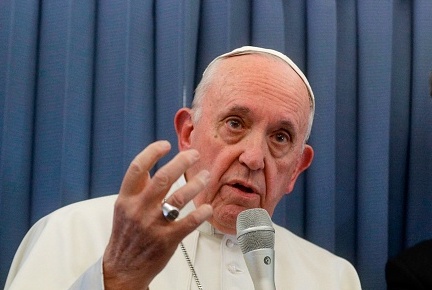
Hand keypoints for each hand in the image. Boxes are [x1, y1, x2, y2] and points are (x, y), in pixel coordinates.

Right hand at [102, 140, 211, 289]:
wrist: (123, 267)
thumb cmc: (126, 235)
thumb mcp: (123, 208)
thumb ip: (136, 188)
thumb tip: (149, 166)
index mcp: (126, 199)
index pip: (138, 168)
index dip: (152, 152)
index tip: (166, 144)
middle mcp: (139, 209)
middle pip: (163, 178)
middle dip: (181, 162)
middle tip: (194, 154)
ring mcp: (153, 225)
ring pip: (179, 198)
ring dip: (196, 184)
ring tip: (205, 176)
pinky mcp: (167, 239)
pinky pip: (188, 222)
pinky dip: (201, 213)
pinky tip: (207, 207)